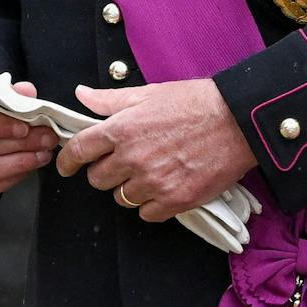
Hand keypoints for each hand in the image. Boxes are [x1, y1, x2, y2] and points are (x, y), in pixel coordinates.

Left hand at [56, 77, 254, 219]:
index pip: (79, 151)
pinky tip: (163, 189)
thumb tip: (82, 95)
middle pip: (98, 179)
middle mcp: (133, 158)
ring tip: (149, 175)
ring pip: (122, 198)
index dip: (68, 160)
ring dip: (129, 189)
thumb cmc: (197, 103)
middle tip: (123, 164)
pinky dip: (151, 205)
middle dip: (106, 172)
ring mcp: (154, 182)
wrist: (239, 122)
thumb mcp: (150, 93)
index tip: (67, 166)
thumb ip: (111, 100)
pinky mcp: (175, 200)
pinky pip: (146, 213)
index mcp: (122, 129)